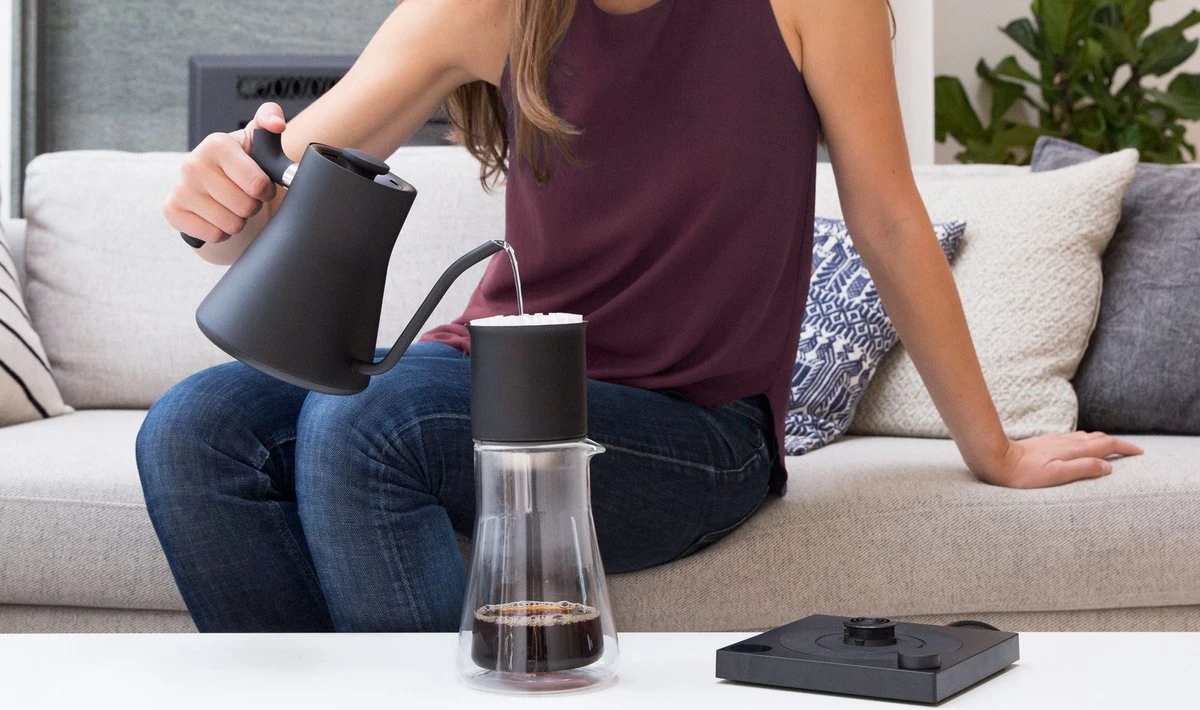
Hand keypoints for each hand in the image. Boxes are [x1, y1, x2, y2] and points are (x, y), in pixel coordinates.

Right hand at [163, 102, 286, 244]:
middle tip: (246, 196)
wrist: (221, 190)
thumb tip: (277, 124)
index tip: (262, 186)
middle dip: (252, 206)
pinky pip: (213, 235)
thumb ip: (270, 119)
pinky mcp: (172, 211)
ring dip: (239, 221)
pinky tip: (217, 217)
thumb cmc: (246, 165)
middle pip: (245, 207)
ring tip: (233, 206)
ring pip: (230, 224)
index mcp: (217, 144)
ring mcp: (180, 187)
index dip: (266, 191)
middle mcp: (193, 163)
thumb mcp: (260, 141)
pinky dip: (222, 233)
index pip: (257, 184)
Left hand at [976, 431, 1143, 488]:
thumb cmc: (1025, 474)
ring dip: (1102, 441)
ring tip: (1112, 449)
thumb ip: (1083, 468)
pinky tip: (1081, 447)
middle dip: (1118, 444)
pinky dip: (1087, 442)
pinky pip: (1074, 438)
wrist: (997, 459)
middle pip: (1100, 438)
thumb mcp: (1056, 475)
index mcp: (1073, 450)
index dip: (1125, 448)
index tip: (1140, 453)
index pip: (1107, 445)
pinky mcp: (1046, 441)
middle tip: (1131, 452)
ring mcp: (1056, 440)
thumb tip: (1108, 466)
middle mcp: (1067, 441)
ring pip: (1086, 437)